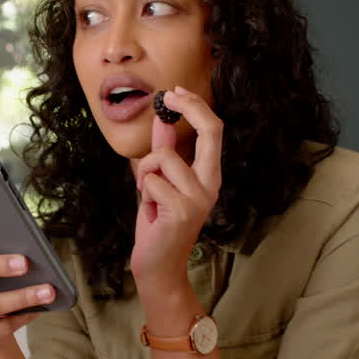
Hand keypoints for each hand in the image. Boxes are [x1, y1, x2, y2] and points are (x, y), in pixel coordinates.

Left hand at [131, 87, 222, 289]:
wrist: (159, 265)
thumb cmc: (159, 225)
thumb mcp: (160, 182)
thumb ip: (164, 152)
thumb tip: (161, 121)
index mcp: (209, 176)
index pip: (214, 131)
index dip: (195, 107)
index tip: (175, 93)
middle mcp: (211, 184)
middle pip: (209, 131)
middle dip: (187, 108)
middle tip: (168, 98)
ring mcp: (199, 198)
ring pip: (163, 157)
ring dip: (145, 173)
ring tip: (150, 197)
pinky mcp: (182, 210)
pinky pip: (151, 181)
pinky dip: (144, 192)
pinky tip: (151, 212)